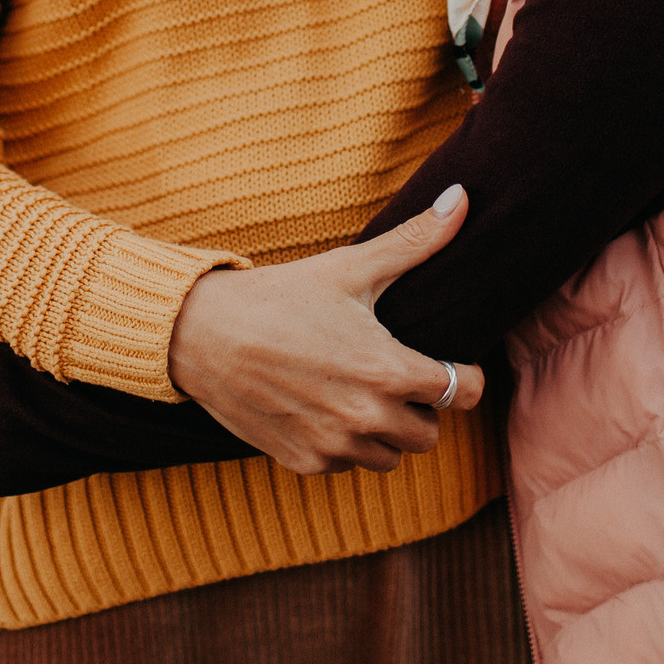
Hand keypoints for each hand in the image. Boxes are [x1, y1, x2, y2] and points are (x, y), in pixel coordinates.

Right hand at [166, 185, 487, 477]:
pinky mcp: (304, 461)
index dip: (464, 377)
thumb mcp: (349, 267)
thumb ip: (414, 241)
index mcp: (388, 371)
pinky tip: (325, 406)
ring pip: (389, 456)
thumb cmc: (278, 296)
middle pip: (429, 433)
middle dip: (421, 406)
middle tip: (395, 374)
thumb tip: (462, 199)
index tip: (450, 364)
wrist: (199, 335)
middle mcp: (366, 418)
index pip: (463, 393)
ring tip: (360, 391)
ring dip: (384, 430)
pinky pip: (346, 464)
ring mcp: (333, 445)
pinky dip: (344, 443)